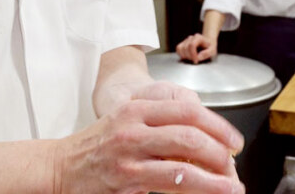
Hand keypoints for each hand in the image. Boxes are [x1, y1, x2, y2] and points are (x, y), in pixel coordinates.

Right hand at [55, 81, 244, 193]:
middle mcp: (133, 129)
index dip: (218, 126)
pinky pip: (168, 187)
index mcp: (137, 108)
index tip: (234, 140)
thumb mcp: (126, 119)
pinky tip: (205, 193)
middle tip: (234, 166)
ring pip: (183, 168)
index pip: (188, 111)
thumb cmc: (97, 145)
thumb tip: (204, 133)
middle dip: (220, 154)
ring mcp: (129, 159)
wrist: (60, 167)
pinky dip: (192, 191)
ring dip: (214, 181)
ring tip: (231, 187)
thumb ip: (159, 120)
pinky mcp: (126, 184)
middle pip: (190, 137)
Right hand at [176, 33, 217, 63]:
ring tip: (192, 58)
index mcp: (198, 38)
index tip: (196, 60)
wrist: (208, 42)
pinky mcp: (183, 43)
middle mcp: (191, 38)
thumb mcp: (212, 51)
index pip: (191, 45)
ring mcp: (186, 40)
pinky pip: (178, 49)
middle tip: (195, 60)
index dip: (192, 54)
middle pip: (185, 48)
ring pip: (180, 48)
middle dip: (190, 57)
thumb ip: (206, 54)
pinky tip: (187, 57)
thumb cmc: (210, 47)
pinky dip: (181, 54)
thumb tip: (198, 57)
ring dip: (185, 56)